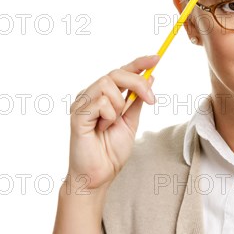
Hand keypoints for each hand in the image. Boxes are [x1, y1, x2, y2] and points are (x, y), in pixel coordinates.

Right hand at [66, 55, 159, 190]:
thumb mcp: (131, 121)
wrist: (99, 175)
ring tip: (113, 123)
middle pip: (115, 73)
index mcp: (103, 96)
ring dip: (119, 104)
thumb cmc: (111, 151)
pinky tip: (103, 128)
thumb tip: (151, 77)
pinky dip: (109, 115)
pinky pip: (100, 101)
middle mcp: (90, 95)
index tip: (156, 58)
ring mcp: (81, 104)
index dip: (139, 63)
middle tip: (151, 100)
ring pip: (107, 84)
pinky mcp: (77, 115)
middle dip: (138, 82)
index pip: (121, 72)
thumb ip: (137, 100)